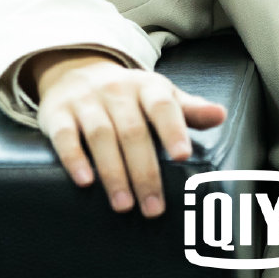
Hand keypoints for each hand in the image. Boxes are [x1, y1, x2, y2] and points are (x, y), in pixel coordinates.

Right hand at [28, 50, 226, 219]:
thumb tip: (221, 115)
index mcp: (147, 87)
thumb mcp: (160, 95)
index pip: (162, 106)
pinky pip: (64, 136)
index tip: (182, 156)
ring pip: (100, 136)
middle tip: (154, 207)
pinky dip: (74, 158)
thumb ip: (190, 110)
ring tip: (124, 205)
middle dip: (144, 171)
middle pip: (132, 131)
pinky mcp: (57, 114)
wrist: (76, 70)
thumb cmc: (128, 95)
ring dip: (113, 172)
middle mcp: (116, 91)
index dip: (173, 129)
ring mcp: (85, 101)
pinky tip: (85, 182)